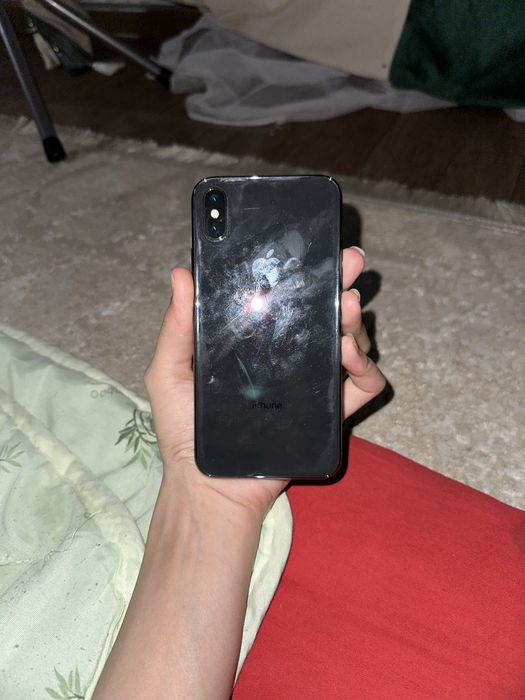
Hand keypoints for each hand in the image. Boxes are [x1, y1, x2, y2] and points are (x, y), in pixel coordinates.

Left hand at [144, 246, 384, 522]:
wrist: (209, 484)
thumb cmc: (185, 430)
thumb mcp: (170, 371)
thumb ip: (177, 326)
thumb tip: (182, 272)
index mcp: (257, 342)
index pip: (287, 300)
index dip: (304, 274)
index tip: (315, 249)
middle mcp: (289, 357)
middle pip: (325, 313)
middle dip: (342, 284)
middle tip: (348, 264)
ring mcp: (312, 383)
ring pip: (350, 341)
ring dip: (354, 322)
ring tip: (346, 309)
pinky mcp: (329, 412)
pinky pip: (364, 385)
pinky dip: (366, 366)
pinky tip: (348, 355)